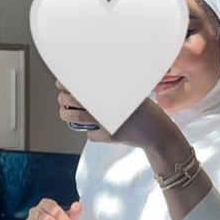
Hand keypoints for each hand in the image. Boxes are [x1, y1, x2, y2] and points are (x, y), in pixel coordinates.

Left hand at [55, 80, 176, 151]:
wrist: (158, 133)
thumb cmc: (145, 112)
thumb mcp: (131, 93)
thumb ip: (111, 89)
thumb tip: (85, 86)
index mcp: (112, 91)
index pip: (81, 84)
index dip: (66, 83)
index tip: (61, 83)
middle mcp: (109, 104)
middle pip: (72, 100)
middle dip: (63, 99)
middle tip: (63, 98)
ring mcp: (107, 121)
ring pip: (75, 118)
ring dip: (67, 115)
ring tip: (67, 113)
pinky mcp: (109, 136)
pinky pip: (90, 135)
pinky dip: (90, 132)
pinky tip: (95, 129)